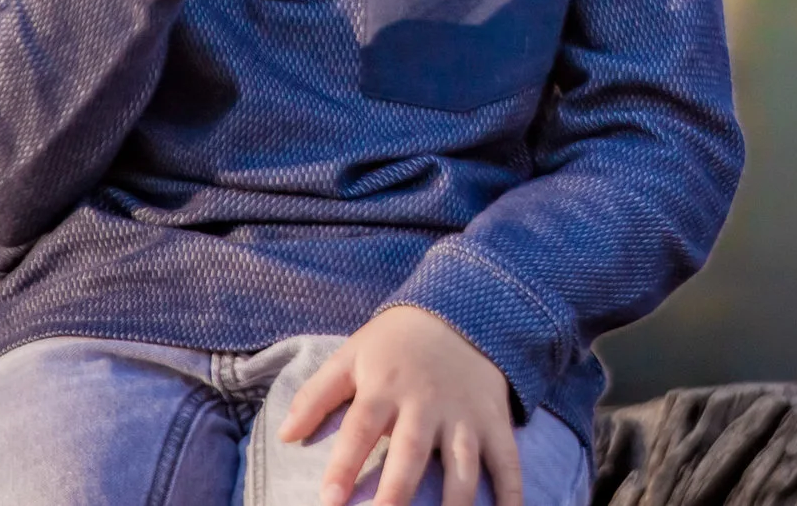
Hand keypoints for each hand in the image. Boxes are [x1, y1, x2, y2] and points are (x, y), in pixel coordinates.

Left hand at [277, 306, 521, 505]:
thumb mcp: (353, 355)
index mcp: (386, 388)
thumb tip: (284, 435)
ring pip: (462, 467)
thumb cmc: (397, 343)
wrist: (462, 311)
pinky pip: (508, 462)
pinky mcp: (495, 422)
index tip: (329, 501)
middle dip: (397, 493)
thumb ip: (317, 395)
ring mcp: (465, 416)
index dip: (344, 465)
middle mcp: (427, 404)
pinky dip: (512, 493)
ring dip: (455, 505)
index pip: (360, 429)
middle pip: (411, 454)